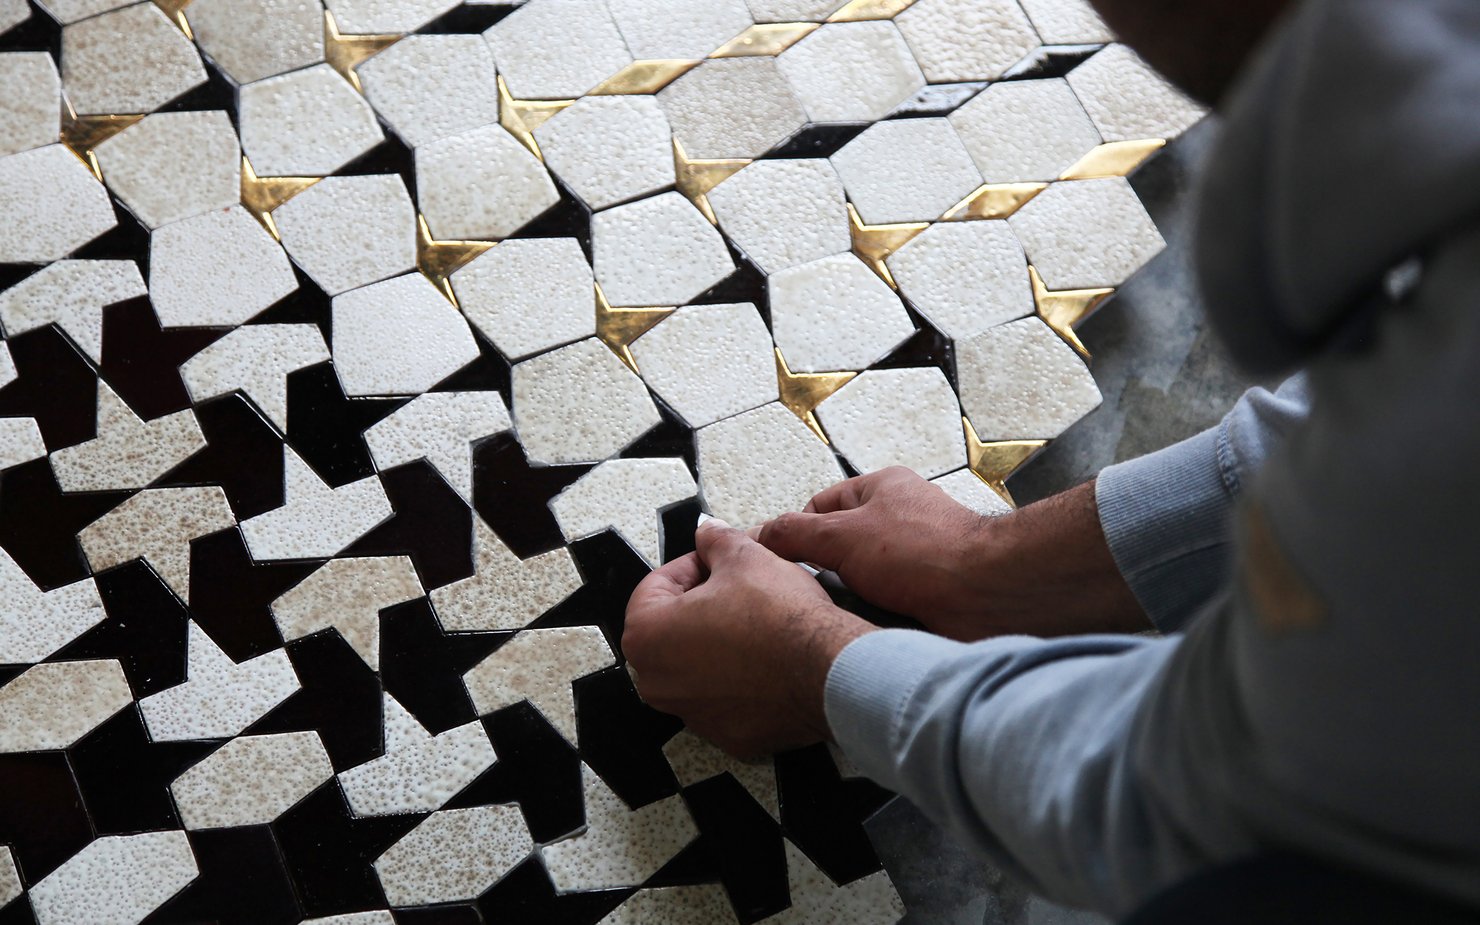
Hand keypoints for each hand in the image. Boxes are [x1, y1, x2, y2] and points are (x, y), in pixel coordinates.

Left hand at [623, 519, 875, 758]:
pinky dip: (741, 679)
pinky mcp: (728, 735)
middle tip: (737, 587)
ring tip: (757, 621)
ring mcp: (692, 714)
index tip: (715, 559)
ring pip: (698, 666)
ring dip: (719, 642)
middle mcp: (658, 683)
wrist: (827, 669)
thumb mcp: (745, 557)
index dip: (690, 564)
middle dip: (701, 604)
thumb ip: (716, 541)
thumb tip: (708, 532)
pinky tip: (768, 659)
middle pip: (672, 629)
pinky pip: (727, 698)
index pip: (654, 587)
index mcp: (647, 636)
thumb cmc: (780, 618)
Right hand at [758, 468, 1149, 640]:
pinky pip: (879, 607)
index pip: (817, 506)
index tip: (770, 561)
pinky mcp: (923, 595)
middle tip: (799, 596)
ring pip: (855, 583)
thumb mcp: (842, 536)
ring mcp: (911, 560)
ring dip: (845, 601)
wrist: (986, 599)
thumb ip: (794, 533)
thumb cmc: (926, 555)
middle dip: (820, 573)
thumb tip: (759, 535)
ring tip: (831, 619)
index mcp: (879, 489)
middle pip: (834, 548)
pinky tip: (859, 632)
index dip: (792, 534)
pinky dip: (869, 619)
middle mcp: (896, 521)